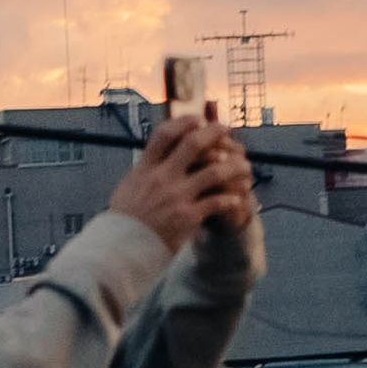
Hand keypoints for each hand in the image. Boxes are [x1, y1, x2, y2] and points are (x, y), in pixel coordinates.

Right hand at [111, 109, 257, 256]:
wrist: (122, 249)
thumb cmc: (125, 219)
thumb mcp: (128, 187)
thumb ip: (144, 169)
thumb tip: (153, 153)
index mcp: (146, 168)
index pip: (165, 134)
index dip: (184, 122)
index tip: (198, 119)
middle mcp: (162, 178)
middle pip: (193, 144)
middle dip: (214, 133)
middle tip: (227, 130)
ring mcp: (176, 196)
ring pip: (214, 172)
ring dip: (234, 167)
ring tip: (244, 167)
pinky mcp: (188, 216)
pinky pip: (217, 202)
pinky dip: (230, 199)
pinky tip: (237, 199)